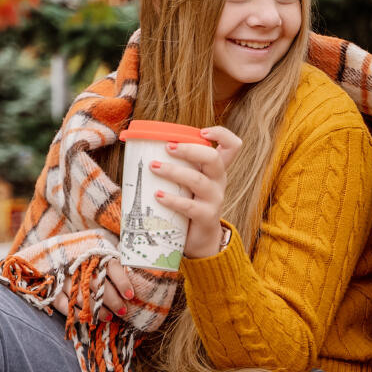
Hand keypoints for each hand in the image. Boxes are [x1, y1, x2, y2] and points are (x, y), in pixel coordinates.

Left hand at [144, 125, 241, 257]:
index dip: (222, 134)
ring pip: (198, 180)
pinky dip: (172, 199)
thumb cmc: (189, 203)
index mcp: (216, 169)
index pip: (232, 146)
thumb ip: (178, 166)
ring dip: (174, 171)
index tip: (202, 131)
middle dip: (190, 149)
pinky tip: (158, 195)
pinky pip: (190, 206)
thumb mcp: (189, 183)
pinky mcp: (207, 217)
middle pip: (214, 158)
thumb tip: (140, 150)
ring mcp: (215, 199)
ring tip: (154, 167)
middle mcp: (219, 181)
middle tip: (167, 147)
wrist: (199, 240)